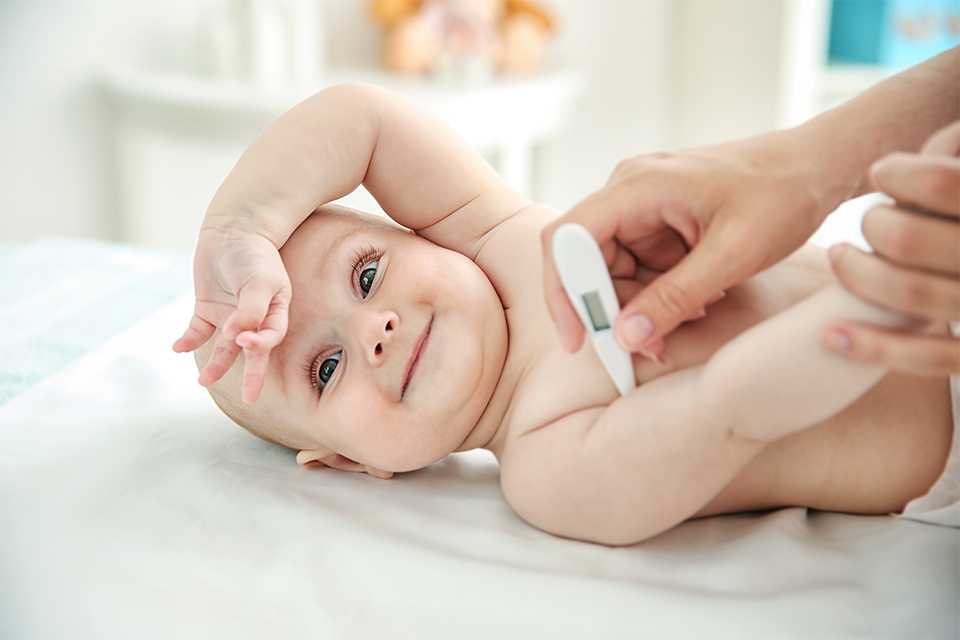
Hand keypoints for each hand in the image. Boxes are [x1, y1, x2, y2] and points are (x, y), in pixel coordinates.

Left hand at [172, 224, 291, 402]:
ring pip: (224, 346)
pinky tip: (178, 348)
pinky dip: (188, 340)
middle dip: (252, 375)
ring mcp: (230, 314)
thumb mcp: (258, 279)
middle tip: (250, 398)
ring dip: (217, 364)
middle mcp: (254, 317)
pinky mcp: (207, 309)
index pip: (271, 337)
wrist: (233, 228)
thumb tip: (236, 338)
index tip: (242, 341)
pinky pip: (198, 331)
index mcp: (274, 310)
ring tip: (204, 382)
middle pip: (252, 351)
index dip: (259, 344)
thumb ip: (250, 309)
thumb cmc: (253, 253)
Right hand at [541, 134, 829, 356]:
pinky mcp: (660, 221)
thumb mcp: (733, 254)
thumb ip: (676, 297)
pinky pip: (640, 266)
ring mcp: (643, 206)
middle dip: (610, 307)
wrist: (821, 164)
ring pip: (613, 269)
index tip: (579, 338)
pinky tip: (698, 300)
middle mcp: (628, 191)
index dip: (563, 291)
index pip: (567, 239)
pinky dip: (660, 292)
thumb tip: (625, 337)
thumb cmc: (783, 194)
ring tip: (691, 315)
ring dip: (641, 304)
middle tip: (646, 347)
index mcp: (636, 186)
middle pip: (586, 260)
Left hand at [824, 121, 959, 374]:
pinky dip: (873, 346)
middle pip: (909, 240)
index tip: (882, 172)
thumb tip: (933, 148)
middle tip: (871, 221)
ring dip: (859, 276)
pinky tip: (831, 334)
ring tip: (840, 258)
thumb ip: (954, 156)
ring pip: (912, 296)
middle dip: (875, 225)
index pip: (944, 183)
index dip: (901, 174)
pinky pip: (929, 358)